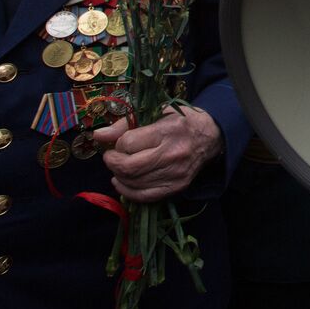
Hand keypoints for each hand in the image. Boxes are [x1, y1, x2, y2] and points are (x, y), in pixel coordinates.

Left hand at [92, 105, 223, 202]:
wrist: (211, 137)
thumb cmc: (181, 121)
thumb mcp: (156, 112)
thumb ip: (125, 124)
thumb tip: (98, 135)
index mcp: (167, 131)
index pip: (128, 143)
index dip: (117, 144)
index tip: (119, 142)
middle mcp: (173, 154)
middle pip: (129, 167)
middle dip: (112, 163)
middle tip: (112, 157)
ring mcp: (175, 174)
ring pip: (133, 183)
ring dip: (118, 176)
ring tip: (119, 167)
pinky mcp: (177, 187)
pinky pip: (144, 196)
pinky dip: (127, 191)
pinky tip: (123, 181)